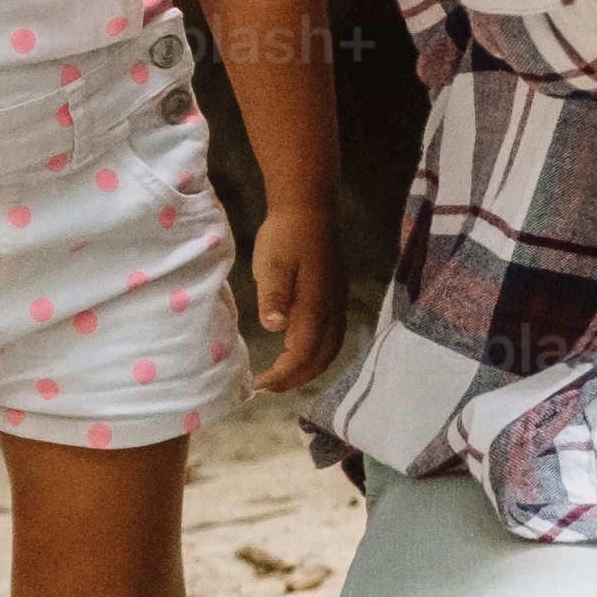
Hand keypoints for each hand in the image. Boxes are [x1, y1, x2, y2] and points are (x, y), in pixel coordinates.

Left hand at [244, 203, 338, 395]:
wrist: (309, 208)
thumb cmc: (285, 236)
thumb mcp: (272, 264)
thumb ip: (274, 296)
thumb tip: (275, 327)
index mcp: (315, 306)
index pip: (302, 354)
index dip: (282, 375)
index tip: (258, 384)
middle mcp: (332, 310)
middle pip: (320, 358)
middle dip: (295, 379)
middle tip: (268, 387)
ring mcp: (338, 303)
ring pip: (331, 349)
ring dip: (309, 369)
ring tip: (284, 377)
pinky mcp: (337, 297)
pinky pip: (333, 337)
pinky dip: (319, 354)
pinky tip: (302, 352)